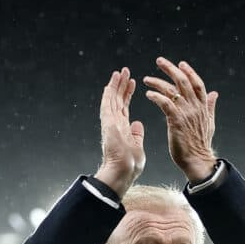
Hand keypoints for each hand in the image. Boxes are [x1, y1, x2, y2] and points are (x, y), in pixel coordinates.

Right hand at [96, 67, 144, 197]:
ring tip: (120, 72)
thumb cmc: (130, 165)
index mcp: (122, 129)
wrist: (123, 172)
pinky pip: (107, 105)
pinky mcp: (108, 124)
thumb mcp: (137, 145)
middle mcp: (115, 124)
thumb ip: (136, 134)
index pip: (124, 108)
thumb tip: (137, 124)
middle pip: (117, 101)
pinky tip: (111, 83)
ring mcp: (110, 123)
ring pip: (112, 100)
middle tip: (124, 71)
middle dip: (121, 86)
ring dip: (116, 85)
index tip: (132, 83)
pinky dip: (109, 94)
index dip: (128, 95)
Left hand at [143, 57, 217, 182]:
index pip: (197, 83)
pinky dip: (156, 97)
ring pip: (172, 90)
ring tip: (147, 79)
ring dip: (158, 82)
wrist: (197, 160)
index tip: (180, 64)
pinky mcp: (176, 121)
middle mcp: (195, 107)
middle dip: (170, 69)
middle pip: (183, 81)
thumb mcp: (209, 122)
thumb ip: (210, 106)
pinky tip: (148, 94)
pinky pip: (165, 103)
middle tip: (159, 61)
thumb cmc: (200, 144)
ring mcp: (186, 113)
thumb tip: (215, 93)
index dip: (189, 72)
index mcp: (203, 106)